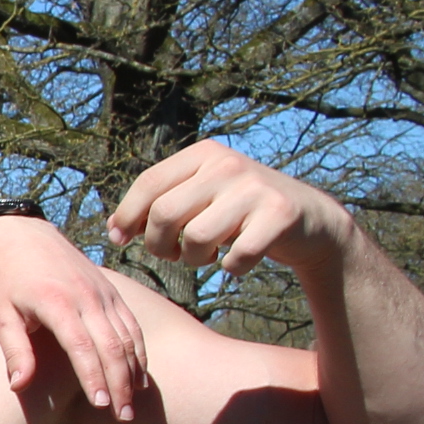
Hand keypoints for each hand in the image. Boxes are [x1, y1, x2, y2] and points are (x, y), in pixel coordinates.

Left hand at [0, 217, 148, 416]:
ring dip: (133, 373)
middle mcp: (87, 298)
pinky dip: (138, 353)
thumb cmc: (10, 282)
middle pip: (112, 346)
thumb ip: (15, 350)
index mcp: (57, 303)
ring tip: (131, 405)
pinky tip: (138, 378)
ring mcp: (104, 294)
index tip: (101, 405)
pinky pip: (132, 326)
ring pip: (128, 337)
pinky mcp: (113, 293)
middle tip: (123, 416)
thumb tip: (18, 386)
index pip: (82, 346)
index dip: (93, 377)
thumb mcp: (2, 316)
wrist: (27, 238)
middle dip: (120, 384)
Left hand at [104, 141, 352, 277]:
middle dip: (160, 245)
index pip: (148, 184)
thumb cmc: (241, 213)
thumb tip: (112, 229)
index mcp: (203, 155)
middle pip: (166, 214)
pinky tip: (238, 262)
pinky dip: (232, 268)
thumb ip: (160, 204)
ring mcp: (255, 188)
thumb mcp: (201, 196)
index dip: (127, 216)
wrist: (311, 221)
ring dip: (195, 260)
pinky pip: (236, 257)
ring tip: (207, 256)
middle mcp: (227, 164)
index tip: (119, 240)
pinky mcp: (280, 215)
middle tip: (174, 254)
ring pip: (197, 238)